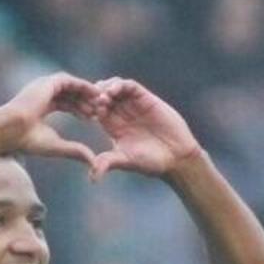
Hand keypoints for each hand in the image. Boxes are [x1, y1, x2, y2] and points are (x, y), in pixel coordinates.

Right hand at [4, 70, 111, 175]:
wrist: (11, 129)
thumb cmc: (27, 140)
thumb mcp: (56, 145)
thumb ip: (74, 150)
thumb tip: (92, 161)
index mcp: (40, 106)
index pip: (64, 104)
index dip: (79, 111)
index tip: (92, 119)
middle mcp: (42, 93)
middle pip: (69, 94)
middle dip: (85, 102)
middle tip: (100, 110)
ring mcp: (44, 85)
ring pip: (72, 86)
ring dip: (87, 94)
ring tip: (101, 103)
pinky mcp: (48, 82)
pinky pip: (71, 81)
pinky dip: (84, 86)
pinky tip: (95, 94)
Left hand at [89, 76, 203, 178]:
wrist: (177, 156)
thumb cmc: (151, 162)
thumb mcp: (126, 161)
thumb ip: (109, 163)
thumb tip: (92, 178)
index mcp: (113, 127)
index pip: (96, 111)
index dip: (90, 109)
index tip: (86, 111)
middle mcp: (122, 114)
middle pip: (103, 96)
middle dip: (96, 95)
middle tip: (92, 99)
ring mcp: (134, 105)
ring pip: (115, 87)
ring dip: (106, 87)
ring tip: (102, 95)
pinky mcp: (146, 99)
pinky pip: (130, 86)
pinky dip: (120, 85)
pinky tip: (113, 90)